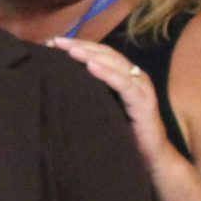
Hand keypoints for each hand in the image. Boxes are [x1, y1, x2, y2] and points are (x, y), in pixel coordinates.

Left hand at [47, 37, 170, 172]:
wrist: (149, 157)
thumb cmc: (122, 133)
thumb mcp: (100, 107)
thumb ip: (88, 93)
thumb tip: (55, 83)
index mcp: (123, 75)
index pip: (98, 53)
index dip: (77, 45)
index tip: (52, 43)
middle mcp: (133, 77)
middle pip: (105, 54)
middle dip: (80, 46)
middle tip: (56, 42)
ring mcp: (141, 88)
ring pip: (115, 64)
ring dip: (91, 55)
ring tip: (71, 50)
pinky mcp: (144, 102)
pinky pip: (125, 84)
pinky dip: (108, 73)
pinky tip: (91, 67)